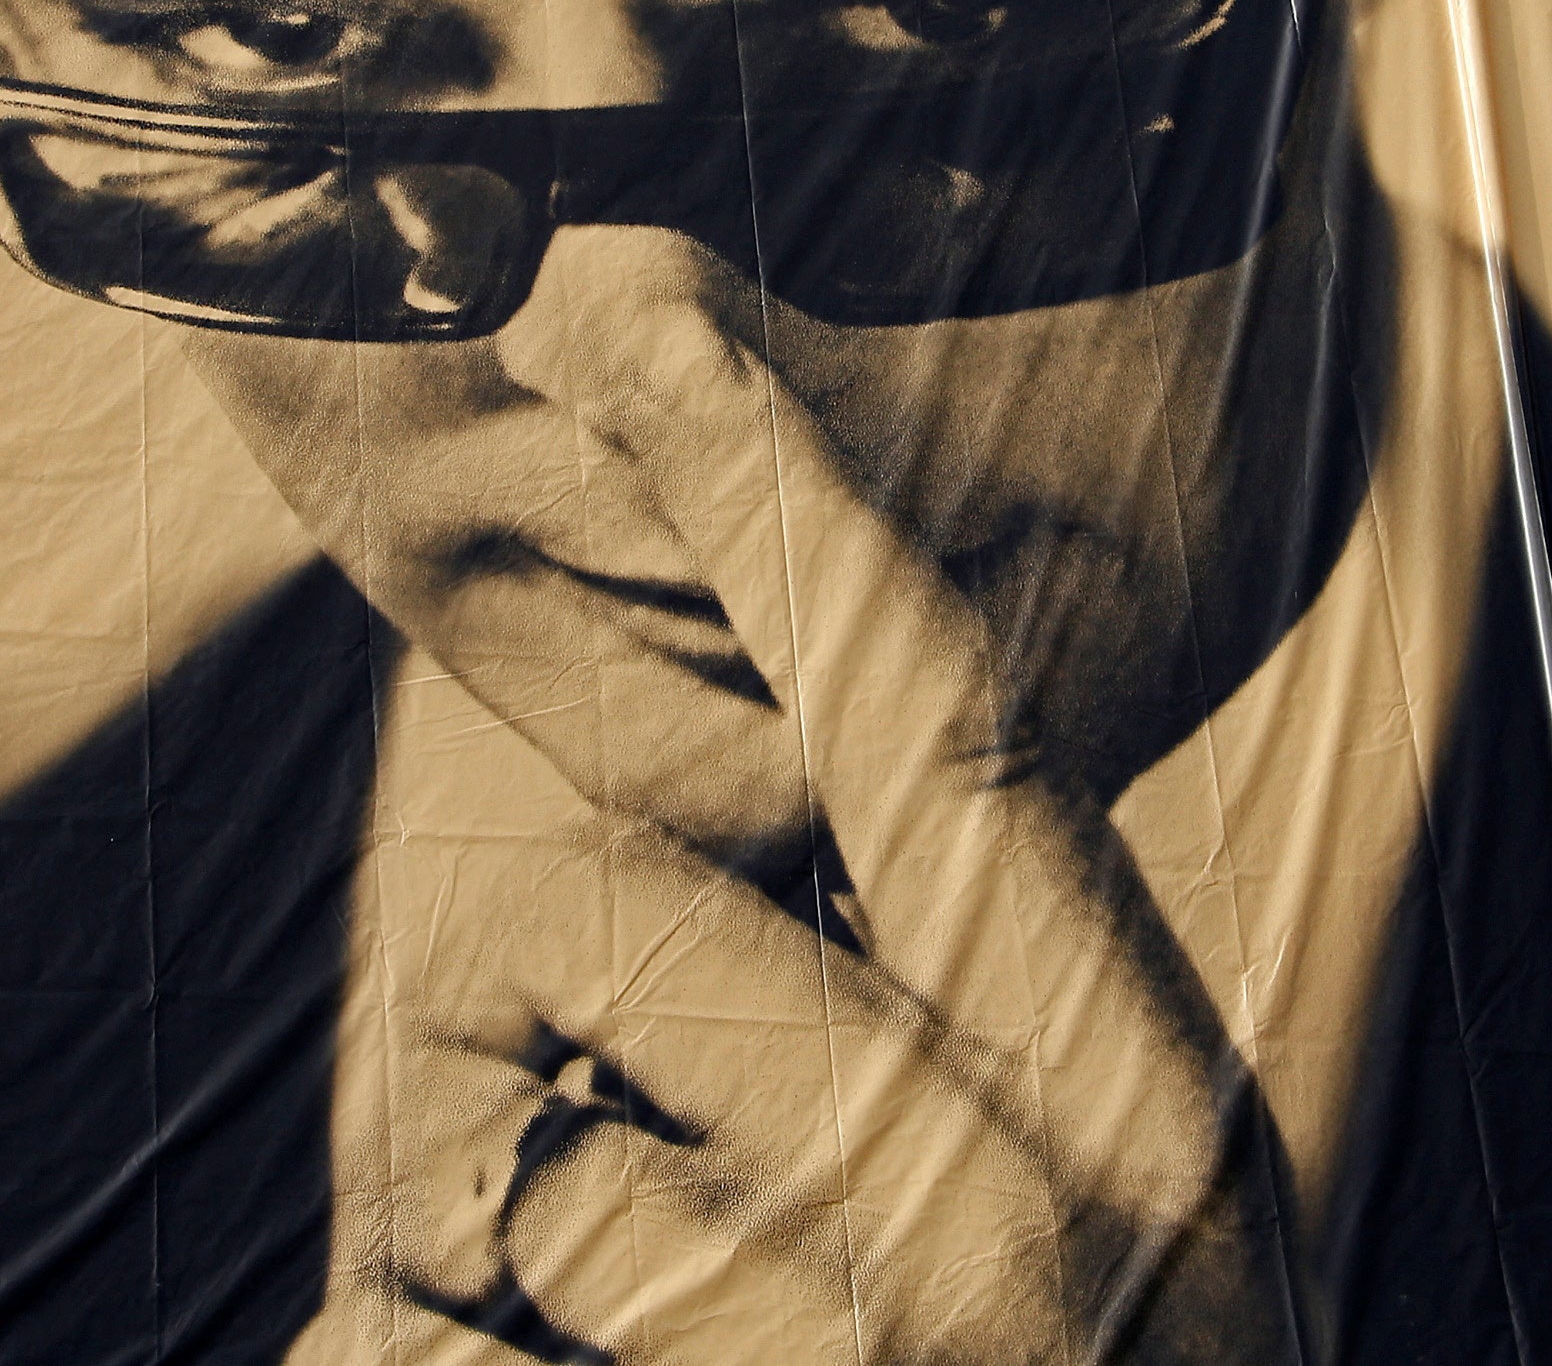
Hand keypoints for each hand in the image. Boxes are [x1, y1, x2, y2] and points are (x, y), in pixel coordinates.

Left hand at [313, 235, 1285, 1364]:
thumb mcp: (1129, 1235)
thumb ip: (1005, 1018)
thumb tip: (844, 797)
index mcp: (1158, 1120)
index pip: (954, 738)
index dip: (789, 498)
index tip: (640, 292)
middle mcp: (1036, 1243)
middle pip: (624, 931)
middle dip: (528, 984)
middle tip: (665, 1179)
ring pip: (503, 1173)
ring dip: (497, 1263)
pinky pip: (393, 1348)